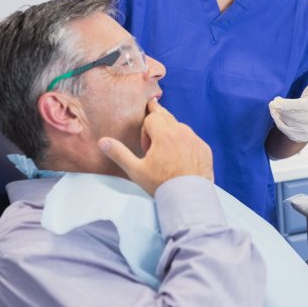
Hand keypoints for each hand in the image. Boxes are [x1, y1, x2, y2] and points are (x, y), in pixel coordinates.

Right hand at [98, 98, 213, 195]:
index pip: (152, 118)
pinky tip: (181, 158)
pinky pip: (193, 139)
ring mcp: (195, 140)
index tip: (146, 148)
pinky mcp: (205, 149)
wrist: (188, 199)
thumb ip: (119, 153)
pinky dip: (185, 143)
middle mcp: (181, 132)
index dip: (145, 130)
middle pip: (167, 116)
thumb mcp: (136, 170)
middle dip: (158, 118)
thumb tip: (102, 141)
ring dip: (172, 133)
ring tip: (167, 150)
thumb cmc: (161, 184)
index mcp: (164, 134)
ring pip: (180, 127)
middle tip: (153, 108)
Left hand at [268, 78, 307, 141]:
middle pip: (285, 112)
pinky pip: (282, 128)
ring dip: (277, 113)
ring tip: (278, 109)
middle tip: (276, 102)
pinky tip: (278, 116)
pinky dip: (277, 121)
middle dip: (279, 107)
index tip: (276, 100)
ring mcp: (303, 130)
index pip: (293, 105)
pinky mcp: (297, 137)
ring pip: (283, 120)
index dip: (283, 103)